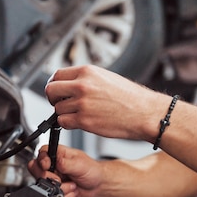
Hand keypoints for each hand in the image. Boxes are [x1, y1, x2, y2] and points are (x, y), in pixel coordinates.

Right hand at [28, 144, 102, 196]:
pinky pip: (52, 195)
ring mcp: (53, 178)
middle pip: (36, 169)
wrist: (98, 186)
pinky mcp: (55, 190)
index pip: (41, 153)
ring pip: (44, 185)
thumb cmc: (91, 170)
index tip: (47, 166)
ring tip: (72, 184)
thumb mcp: (80, 164)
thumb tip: (55, 162)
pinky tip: (72, 191)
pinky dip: (64, 195)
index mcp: (58, 154)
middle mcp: (53, 166)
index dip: (42, 160)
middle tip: (61, 179)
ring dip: (61, 188)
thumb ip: (65, 163)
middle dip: (50, 178)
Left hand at [45, 65, 166, 141]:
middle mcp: (82, 85)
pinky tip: (80, 122)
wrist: (145, 113)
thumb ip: (86, 79)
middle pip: (51, 90)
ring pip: (57, 109)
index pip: (57, 75)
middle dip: (54, 99)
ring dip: (64, 114)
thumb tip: (70, 84)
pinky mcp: (84, 120)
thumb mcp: (106, 77)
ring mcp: (82, 103)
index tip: (57, 92)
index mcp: (88, 72)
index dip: (55, 85)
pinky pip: (63, 123)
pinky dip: (68, 124)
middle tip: (62, 104)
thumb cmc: (131, 98)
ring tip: (80, 114)